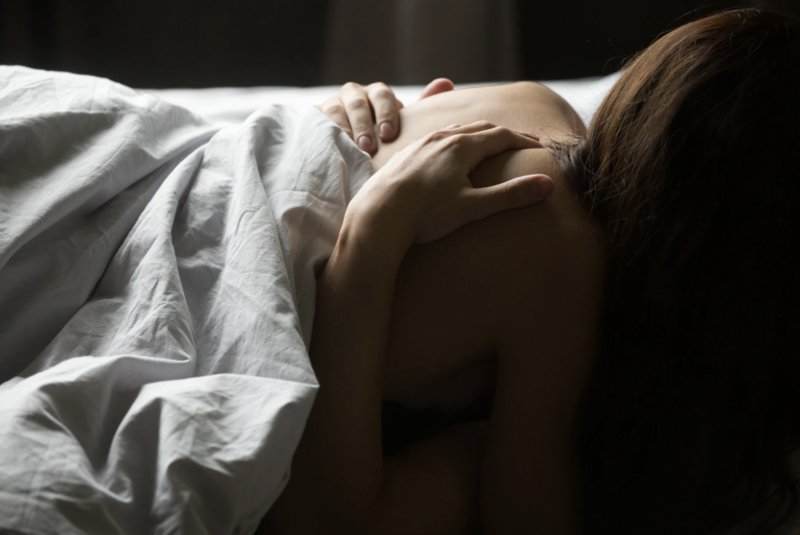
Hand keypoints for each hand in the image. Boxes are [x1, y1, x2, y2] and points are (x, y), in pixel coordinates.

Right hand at [319, 78, 454, 154]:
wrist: (346, 149)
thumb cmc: (380, 137)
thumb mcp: (399, 125)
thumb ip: (421, 107)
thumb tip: (446, 83)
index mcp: (377, 95)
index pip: (383, 96)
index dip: (386, 113)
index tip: (389, 134)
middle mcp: (354, 95)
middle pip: (358, 102)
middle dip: (364, 124)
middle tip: (369, 146)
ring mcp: (332, 105)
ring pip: (335, 110)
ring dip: (343, 130)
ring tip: (350, 150)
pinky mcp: (314, 118)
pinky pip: (318, 123)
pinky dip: (324, 134)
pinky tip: (331, 149)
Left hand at [348, 121, 554, 244]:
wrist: (378, 214)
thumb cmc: (425, 215)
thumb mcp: (473, 207)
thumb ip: (510, 195)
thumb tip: (548, 184)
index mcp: (462, 147)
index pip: (502, 136)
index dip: (524, 141)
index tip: (540, 148)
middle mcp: (442, 137)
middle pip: (482, 127)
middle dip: (506, 133)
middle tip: (525, 140)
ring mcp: (422, 143)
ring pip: (458, 129)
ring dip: (481, 132)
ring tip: (493, 140)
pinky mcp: (407, 153)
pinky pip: (438, 136)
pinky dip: (457, 137)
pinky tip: (452, 149)